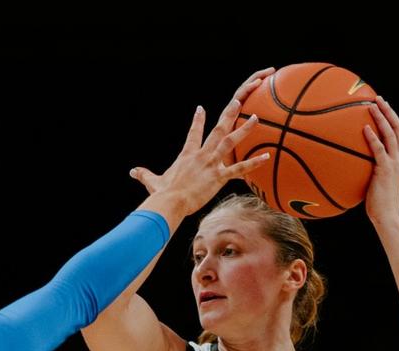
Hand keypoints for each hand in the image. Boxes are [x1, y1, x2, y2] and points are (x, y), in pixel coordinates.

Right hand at [130, 69, 276, 217]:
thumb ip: (144, 175)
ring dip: (244, 129)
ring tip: (256, 118)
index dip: (197, 120)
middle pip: (218, 129)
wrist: (170, 201)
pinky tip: (267, 157)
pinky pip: (240, 169)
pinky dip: (254, 163)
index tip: (201, 108)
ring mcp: (211, 164)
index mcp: (188, 154)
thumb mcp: (153, 182)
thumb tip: (132, 171)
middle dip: (228, 114)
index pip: (193, 133)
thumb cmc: (163, 194)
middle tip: (239, 100)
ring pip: (231, 142)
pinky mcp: (219, 177)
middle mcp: (201, 154)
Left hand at [362, 95, 398, 225]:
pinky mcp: (386, 169)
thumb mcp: (375, 180)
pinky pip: (379, 149)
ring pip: (391, 134)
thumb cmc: (377, 201)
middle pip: (398, 128)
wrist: (387, 215)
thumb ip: (369, 167)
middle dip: (388, 111)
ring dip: (382, 118)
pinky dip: (373, 137)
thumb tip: (351, 160)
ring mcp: (394, 163)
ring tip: (372, 105)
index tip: (383, 105)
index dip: (392, 117)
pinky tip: (364, 128)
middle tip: (378, 99)